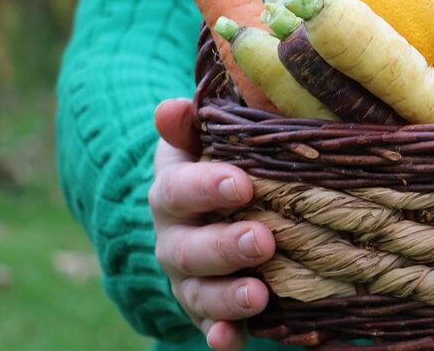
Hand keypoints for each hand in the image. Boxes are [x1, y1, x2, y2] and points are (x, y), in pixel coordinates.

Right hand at [149, 99, 276, 349]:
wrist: (206, 208)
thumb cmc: (220, 162)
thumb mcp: (205, 138)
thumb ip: (191, 124)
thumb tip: (171, 107)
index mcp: (173, 191)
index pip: (179, 189)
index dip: (207, 187)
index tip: (242, 183)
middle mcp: (174, 239)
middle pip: (190, 248)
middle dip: (225, 247)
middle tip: (262, 241)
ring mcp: (190, 279)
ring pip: (200, 293)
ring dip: (227, 298)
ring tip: (259, 296)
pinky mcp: (209, 310)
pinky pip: (210, 327)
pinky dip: (221, 336)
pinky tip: (234, 340)